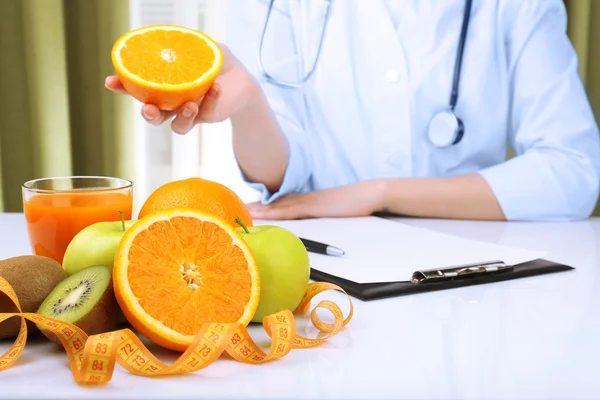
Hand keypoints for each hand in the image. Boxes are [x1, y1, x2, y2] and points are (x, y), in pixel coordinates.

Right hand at [105, 44, 259, 133]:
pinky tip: (215, 89)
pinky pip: (205, 115)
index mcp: (164, 84)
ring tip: (190, 105)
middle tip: (148, 108)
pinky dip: (208, 102)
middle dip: (148, 114)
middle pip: (153, 114)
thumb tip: (173, 38)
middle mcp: (173, 101)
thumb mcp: (203, 46)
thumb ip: (188, 44)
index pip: (137, 86)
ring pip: (176, 125)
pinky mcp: (207, 117)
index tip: (111, 82)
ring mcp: (189, 112)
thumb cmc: (217, 62)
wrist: (242, 81)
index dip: (122, 86)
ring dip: (181, 117)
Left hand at [246, 181, 386, 219]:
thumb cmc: (357, 204)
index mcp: (310, 201)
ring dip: (261, 209)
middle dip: (257, 207)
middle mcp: (306, 199)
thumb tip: (316, 225)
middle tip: (237, 210)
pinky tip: (262, 213)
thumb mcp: (337, 212)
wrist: (371, 193)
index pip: (283, 204)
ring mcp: (309, 201)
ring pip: (279, 206)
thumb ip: (324, 216)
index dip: (266, 206)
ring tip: (243, 211)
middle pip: (276, 203)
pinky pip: (290, 210)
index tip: (250, 209)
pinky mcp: (315, 206)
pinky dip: (274, 212)